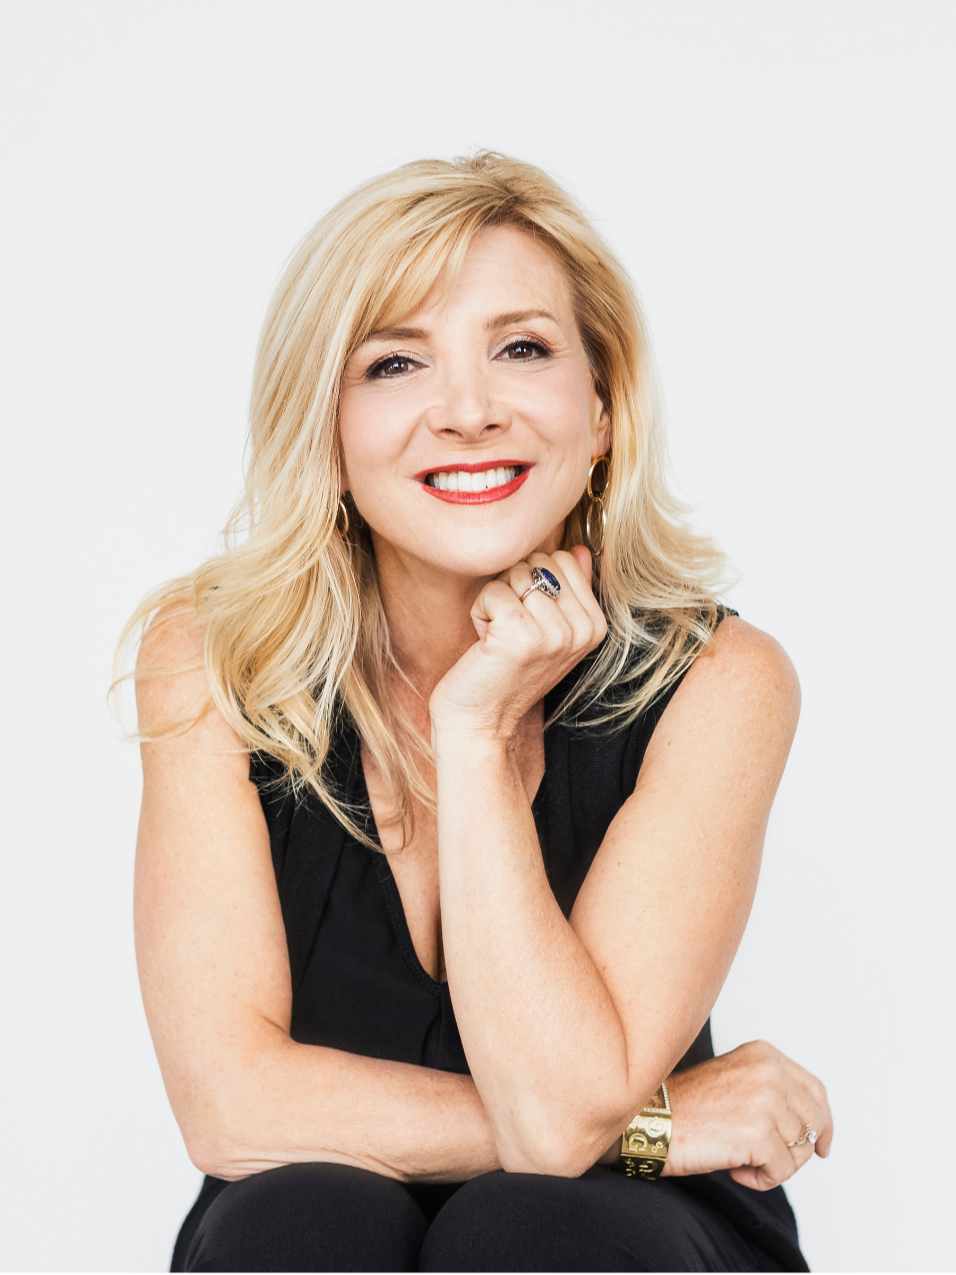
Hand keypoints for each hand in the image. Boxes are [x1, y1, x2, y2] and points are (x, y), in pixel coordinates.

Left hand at [429, 546, 606, 740]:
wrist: (481, 722)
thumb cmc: (508, 672)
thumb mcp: (549, 630)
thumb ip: (568, 588)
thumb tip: (578, 548)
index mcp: (595, 626)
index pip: (563, 559)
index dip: (534, 582)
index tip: (528, 621)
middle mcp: (581, 629)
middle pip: (537, 562)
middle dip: (513, 588)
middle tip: (510, 631)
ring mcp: (554, 633)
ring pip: (513, 574)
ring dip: (494, 601)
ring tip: (497, 638)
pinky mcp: (520, 634)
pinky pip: (492, 590)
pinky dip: (479, 611)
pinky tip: (485, 643)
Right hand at [662, 1041, 832, 1190]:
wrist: (652, 1121)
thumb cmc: (687, 1107)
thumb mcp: (736, 1080)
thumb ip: (772, 1091)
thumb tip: (811, 1129)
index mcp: (764, 1054)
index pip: (815, 1091)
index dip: (824, 1123)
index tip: (821, 1146)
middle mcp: (769, 1072)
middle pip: (813, 1124)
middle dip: (796, 1151)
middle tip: (765, 1159)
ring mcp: (766, 1101)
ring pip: (800, 1151)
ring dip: (774, 1165)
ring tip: (741, 1160)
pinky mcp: (759, 1134)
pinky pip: (782, 1172)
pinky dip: (762, 1180)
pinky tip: (736, 1170)